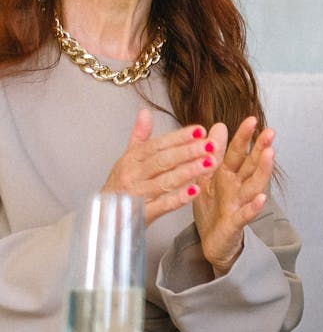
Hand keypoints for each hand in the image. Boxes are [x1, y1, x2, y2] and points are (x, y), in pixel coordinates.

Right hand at [101, 109, 215, 225]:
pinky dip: (179, 198)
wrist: (103, 220)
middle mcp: (132, 175)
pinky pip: (162, 205)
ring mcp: (136, 195)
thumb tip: (145, 112)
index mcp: (131, 160)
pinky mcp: (141, 214)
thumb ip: (139, 137)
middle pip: (162, 161)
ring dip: (188, 171)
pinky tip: (195, 191)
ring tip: (209, 163)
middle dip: (187, 151)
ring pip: (164, 181)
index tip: (200, 130)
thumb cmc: (121, 186)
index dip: (179, 137)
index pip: (157, 145)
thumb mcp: (127, 160)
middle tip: (210, 145)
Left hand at [191, 116, 274, 276]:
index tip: (252, 120)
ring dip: (262, 170)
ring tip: (270, 155)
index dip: (244, 137)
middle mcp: (237, 187)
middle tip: (270, 132)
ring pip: (253, 185)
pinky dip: (254, 206)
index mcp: (228, 175)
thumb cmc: (213, 211)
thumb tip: (219, 126)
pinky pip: (246, 214)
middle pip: (251, 165)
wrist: (212, 242)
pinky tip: (262, 198)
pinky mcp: (236, 223)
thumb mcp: (208, 178)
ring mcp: (239, 204)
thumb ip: (214, 154)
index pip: (237, 152)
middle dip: (260, 148)